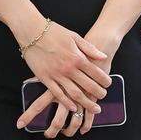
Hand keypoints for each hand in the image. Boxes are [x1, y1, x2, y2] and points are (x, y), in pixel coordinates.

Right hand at [15, 20, 110, 136]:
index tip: (109, 84)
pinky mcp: (45, 79)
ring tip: (94, 107)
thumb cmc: (53, 32)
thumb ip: (89, 48)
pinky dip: (67, 103)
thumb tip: (103, 56)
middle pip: (88, 86)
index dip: (105, 81)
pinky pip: (57, 94)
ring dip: (86, 103)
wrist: (32, 32)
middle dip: (99, 93)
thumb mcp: (74, 36)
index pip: (96, 73)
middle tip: (103, 96)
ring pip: (75, 94)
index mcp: (77, 57)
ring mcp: (57, 75)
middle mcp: (69, 68)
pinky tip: (74, 107)